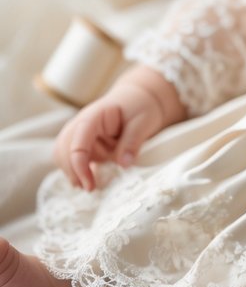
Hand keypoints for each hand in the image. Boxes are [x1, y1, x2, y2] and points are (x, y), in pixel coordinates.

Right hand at [54, 66, 184, 190]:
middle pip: (63, 150)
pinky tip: (88, 180)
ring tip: (87, 186)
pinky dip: (76, 170)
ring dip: (71, 171)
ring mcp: (79, 134)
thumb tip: (123, 164)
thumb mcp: (142, 122)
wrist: (138, 98)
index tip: (89, 184)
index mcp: (93, 117)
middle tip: (89, 188)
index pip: (77, 143)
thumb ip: (132, 142)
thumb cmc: (140, 106)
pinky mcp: (84, 143)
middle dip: (72, 172)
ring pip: (62, 155)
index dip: (79, 166)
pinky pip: (71, 157)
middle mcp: (80, 124)